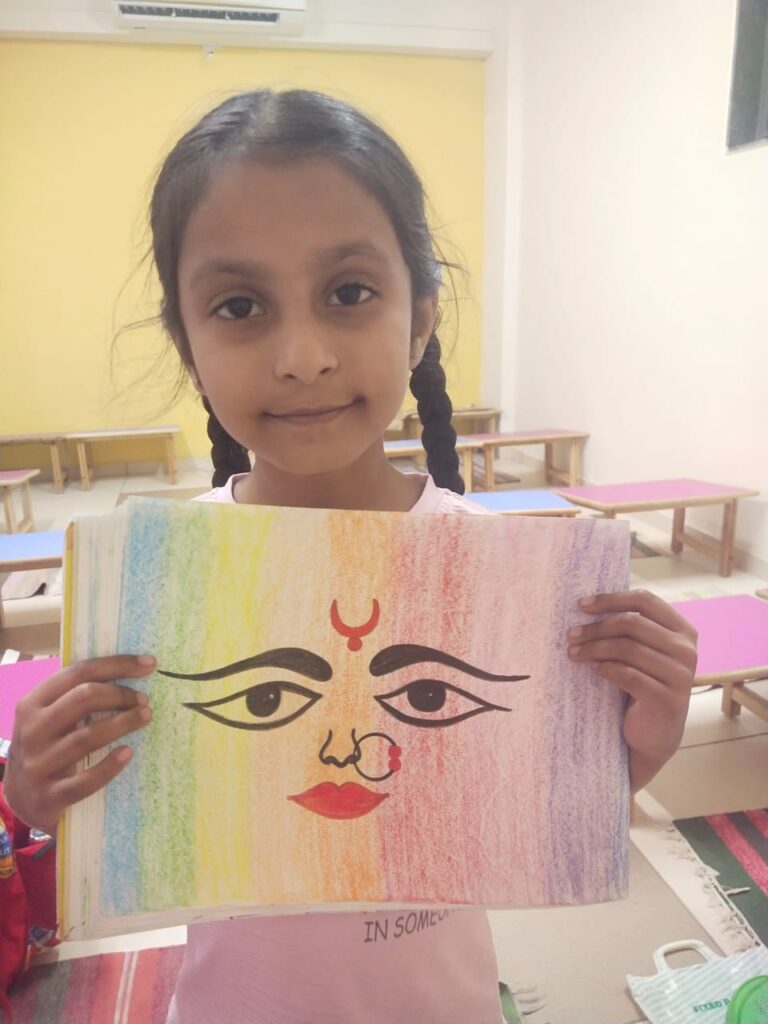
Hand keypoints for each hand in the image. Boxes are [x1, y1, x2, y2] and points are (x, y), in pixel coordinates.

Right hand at [4, 655, 155, 835]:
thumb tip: (129, 671)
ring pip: (88, 737)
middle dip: (120, 694)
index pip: (79, 672)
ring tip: (145, 717)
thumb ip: (74, 696)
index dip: (117, 665)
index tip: (148, 664)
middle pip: (84, 698)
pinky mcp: (49, 796)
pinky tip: (128, 752)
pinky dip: (110, 765)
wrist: (21, 797)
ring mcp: (38, 764)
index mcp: (33, 703)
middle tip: (143, 699)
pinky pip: (85, 780)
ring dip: (123, 723)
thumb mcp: (48, 717)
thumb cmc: (46, 746)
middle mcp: (32, 730)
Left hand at [567, 590, 696, 792]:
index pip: (645, 600)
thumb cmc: (642, 685)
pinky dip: (607, 669)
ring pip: (628, 648)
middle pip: (632, 623)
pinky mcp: (669, 700)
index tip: (580, 605)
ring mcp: (681, 676)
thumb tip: (586, 605)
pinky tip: (593, 670)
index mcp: (682, 630)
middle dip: (596, 627)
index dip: (610, 599)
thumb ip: (629, 629)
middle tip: (570, 635)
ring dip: (594, 649)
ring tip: (574, 653)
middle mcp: (687, 650)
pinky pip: (630, 676)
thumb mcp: (641, 652)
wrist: (653, 734)